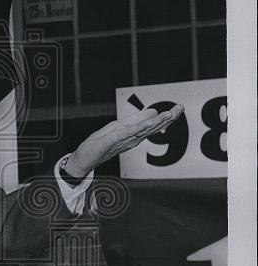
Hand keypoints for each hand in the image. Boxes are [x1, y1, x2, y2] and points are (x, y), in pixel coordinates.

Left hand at [65, 104, 185, 177]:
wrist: (85, 157)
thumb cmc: (101, 142)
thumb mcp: (120, 127)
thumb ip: (136, 121)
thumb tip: (153, 112)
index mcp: (135, 134)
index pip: (154, 125)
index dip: (167, 117)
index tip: (179, 108)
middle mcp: (133, 138)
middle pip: (153, 127)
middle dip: (167, 118)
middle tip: (181, 108)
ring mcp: (124, 139)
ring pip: (144, 130)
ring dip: (157, 122)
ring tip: (169, 114)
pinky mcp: (114, 140)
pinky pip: (128, 133)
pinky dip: (139, 127)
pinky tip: (148, 122)